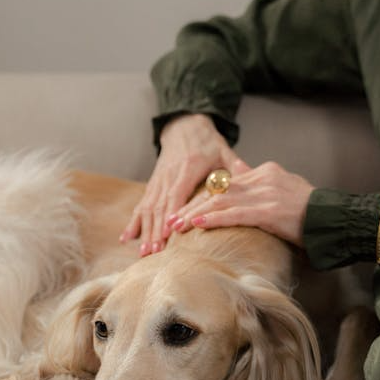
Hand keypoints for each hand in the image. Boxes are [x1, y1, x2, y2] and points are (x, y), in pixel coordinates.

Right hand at [121, 114, 248, 254]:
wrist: (184, 127)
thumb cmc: (208, 142)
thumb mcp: (224, 151)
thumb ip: (235, 165)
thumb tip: (252, 175)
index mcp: (187, 167)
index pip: (178, 193)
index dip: (172, 213)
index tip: (170, 232)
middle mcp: (169, 176)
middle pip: (160, 206)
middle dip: (156, 230)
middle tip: (155, 252)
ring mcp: (158, 181)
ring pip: (148, 208)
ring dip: (145, 231)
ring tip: (143, 252)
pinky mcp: (153, 185)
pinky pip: (141, 205)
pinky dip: (134, 222)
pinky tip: (127, 239)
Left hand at [167, 160, 313, 247]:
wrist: (334, 218)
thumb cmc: (312, 212)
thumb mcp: (285, 190)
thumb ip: (262, 185)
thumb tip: (242, 175)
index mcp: (265, 172)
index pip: (226, 184)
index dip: (203, 198)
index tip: (186, 209)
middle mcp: (262, 178)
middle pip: (219, 191)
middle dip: (192, 205)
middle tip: (172, 219)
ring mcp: (265, 193)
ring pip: (221, 202)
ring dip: (195, 214)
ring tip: (176, 225)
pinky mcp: (269, 210)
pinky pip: (234, 213)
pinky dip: (213, 219)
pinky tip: (196, 225)